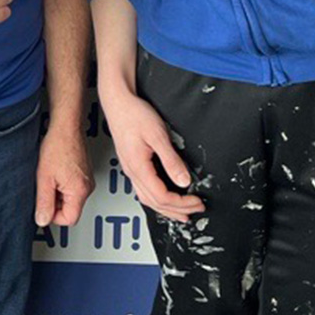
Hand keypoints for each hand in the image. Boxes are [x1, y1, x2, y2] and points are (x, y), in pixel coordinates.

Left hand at [35, 123, 93, 227]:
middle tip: (44, 186)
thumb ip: (43, 201)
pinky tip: (54, 170)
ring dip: (57, 191)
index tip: (43, 207)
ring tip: (49, 175)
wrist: (66, 126)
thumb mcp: (44, 177)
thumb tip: (42, 220)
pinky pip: (72, 186)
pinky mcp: (84, 172)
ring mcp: (87, 179)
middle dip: (55, 202)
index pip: (69, 219)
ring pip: (70, 197)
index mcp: (80, 192)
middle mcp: (87, 187)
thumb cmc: (58, 146)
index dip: (53, 216)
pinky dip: (62, 182)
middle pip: (70, 208)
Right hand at [100, 87, 203, 221]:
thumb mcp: (157, 135)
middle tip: (196, 210)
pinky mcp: (131, 163)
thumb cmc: (133, 114)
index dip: (182, 203)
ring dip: (166, 209)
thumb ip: (171, 160)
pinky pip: (144, 189)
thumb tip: (184, 181)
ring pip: (147, 199)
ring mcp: (130, 168)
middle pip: (154, 202)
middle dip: (177, 210)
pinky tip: (164, 198)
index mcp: (138, 167)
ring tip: (182, 213)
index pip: (162, 197)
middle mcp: (132, 171)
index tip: (197, 201)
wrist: (117, 101)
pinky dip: (157, 199)